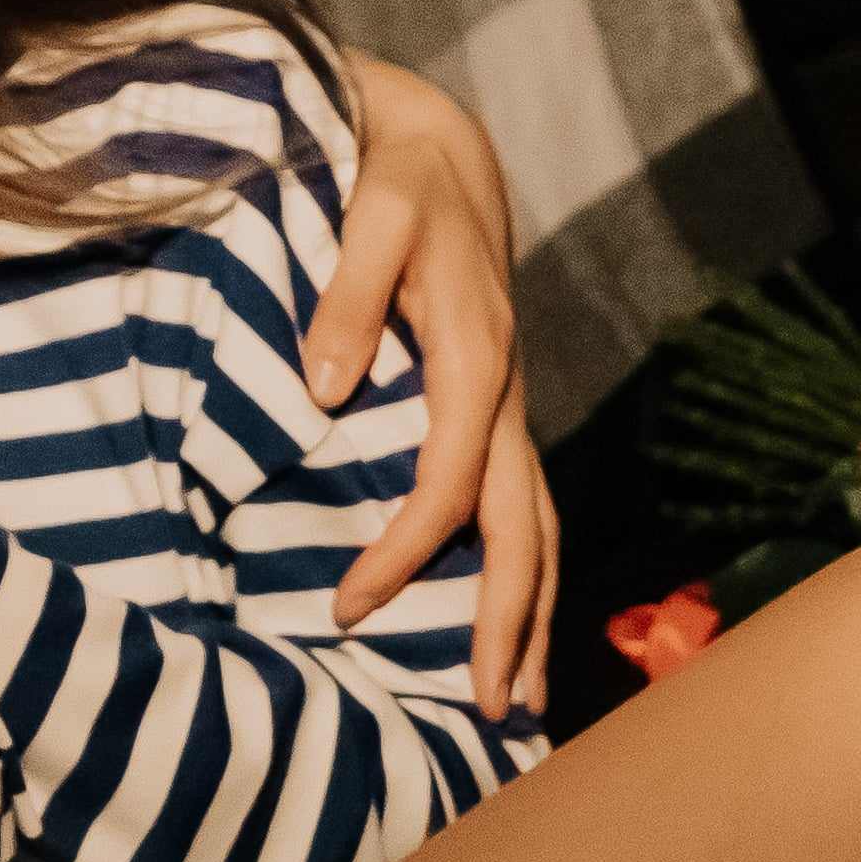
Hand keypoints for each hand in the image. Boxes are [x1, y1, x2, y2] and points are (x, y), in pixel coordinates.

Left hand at [314, 52, 552, 720]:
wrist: (439, 151)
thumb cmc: (392, 180)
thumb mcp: (369, 213)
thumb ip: (346, 294)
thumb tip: (323, 388)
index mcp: (475, 352)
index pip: (448, 480)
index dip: (406, 552)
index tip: (347, 608)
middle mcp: (504, 390)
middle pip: (521, 526)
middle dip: (510, 620)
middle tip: (493, 710)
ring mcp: (508, 404)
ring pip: (537, 525)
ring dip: (533, 613)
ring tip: (519, 700)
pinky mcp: (496, 409)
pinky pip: (520, 505)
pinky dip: (522, 572)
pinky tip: (509, 623)